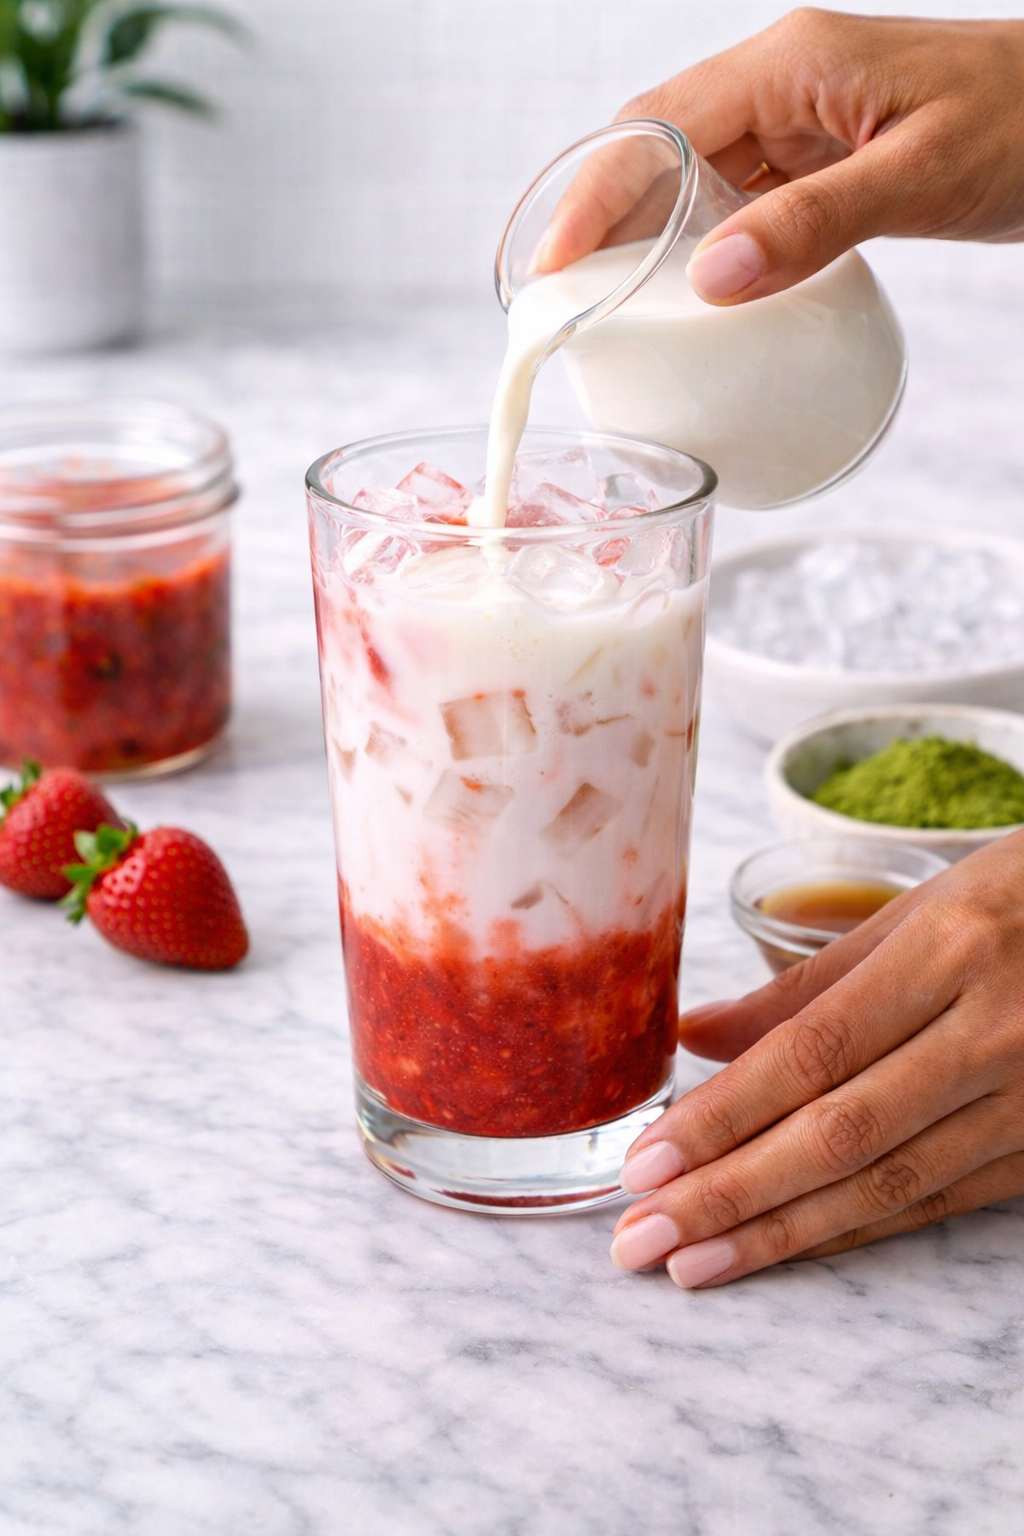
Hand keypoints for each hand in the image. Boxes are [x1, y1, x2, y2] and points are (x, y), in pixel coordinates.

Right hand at [538, 9, 1023, 301]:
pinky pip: (738, 198)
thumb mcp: (918, 177)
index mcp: (788, 66)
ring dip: (648, 237)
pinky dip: (703, 245)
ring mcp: (799, 119)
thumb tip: (710, 280)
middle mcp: (780, 83)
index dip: (592, 198)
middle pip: (655, 148)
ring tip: (609, 308)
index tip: (551, 268)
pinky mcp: (821, 156)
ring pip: (691, 176)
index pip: (654, 127)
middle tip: (566, 303)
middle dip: (602, 221)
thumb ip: (813, 224)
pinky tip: (693, 293)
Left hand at [610, 830, 1023, 1288]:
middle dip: (730, 1193)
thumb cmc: (1020, 898)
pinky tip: (788, 1248)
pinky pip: (940, 1200)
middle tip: (640, 1238)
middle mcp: (993, 1032)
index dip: (724, 1116)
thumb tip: (697, 1036)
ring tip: (692, 1262)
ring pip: (890, 1183)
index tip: (645, 1162)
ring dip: (782, 1232)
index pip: (812, 1052)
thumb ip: (806, 984)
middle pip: (841, 1132)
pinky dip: (857, 1229)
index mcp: (949, 951)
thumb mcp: (916, 911)